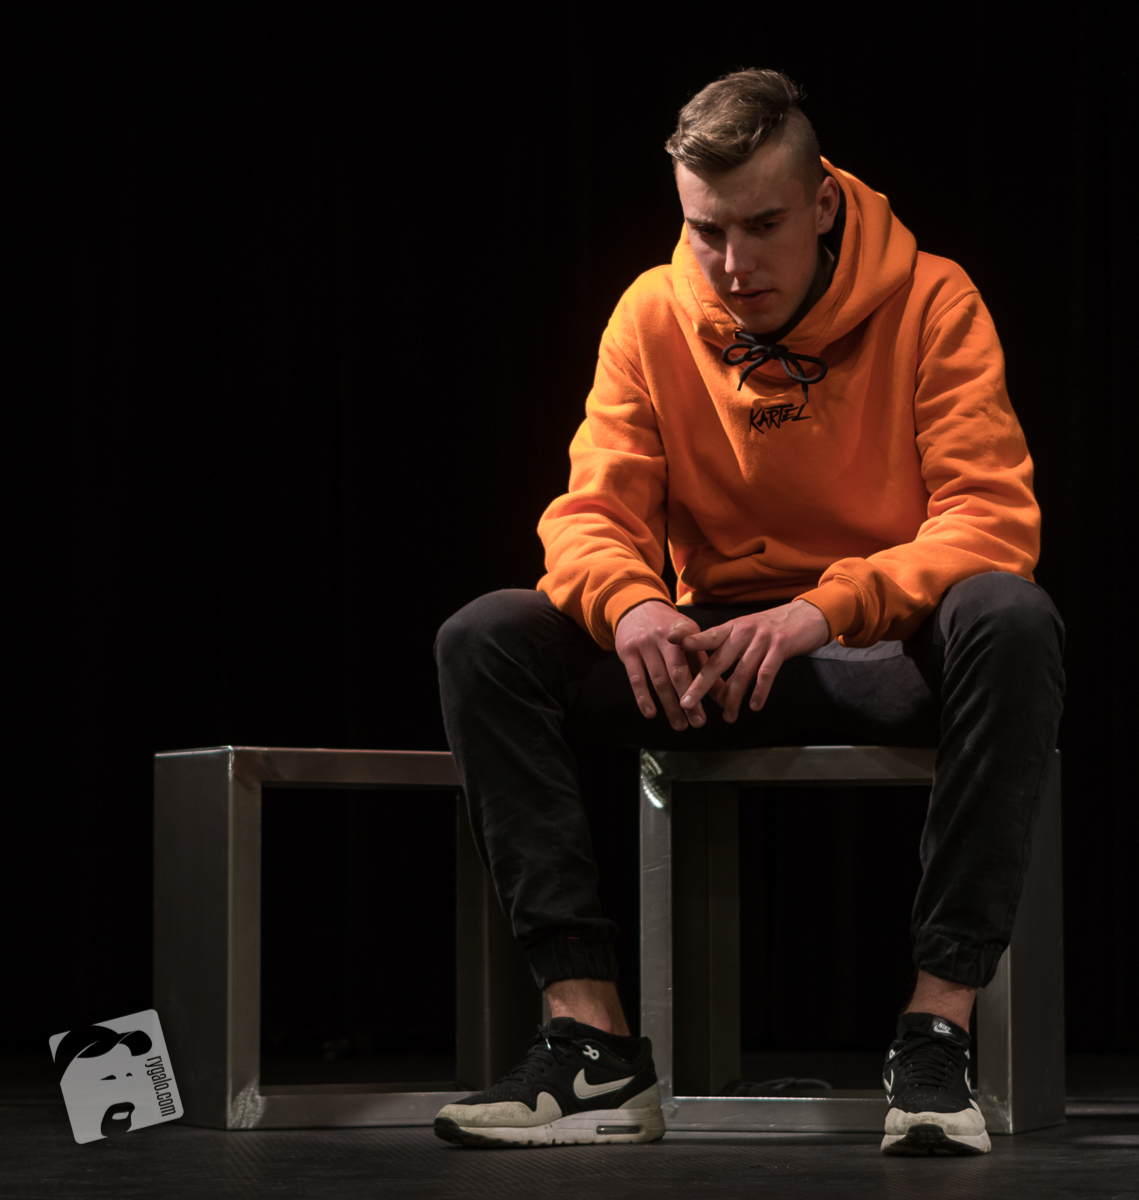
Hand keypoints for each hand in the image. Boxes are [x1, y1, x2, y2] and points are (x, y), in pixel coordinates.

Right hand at [615, 600, 713, 730]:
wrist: (636, 607)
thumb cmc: (668, 628)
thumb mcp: (689, 638)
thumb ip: (704, 663)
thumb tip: (724, 693)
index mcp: (685, 632)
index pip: (697, 658)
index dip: (705, 678)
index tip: (714, 702)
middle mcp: (664, 637)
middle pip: (678, 672)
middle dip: (689, 699)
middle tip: (698, 722)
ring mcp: (644, 644)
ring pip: (658, 679)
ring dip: (669, 705)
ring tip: (680, 725)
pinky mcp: (627, 652)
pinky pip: (636, 679)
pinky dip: (643, 698)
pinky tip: (651, 713)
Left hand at [668, 600, 830, 722]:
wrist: (807, 615)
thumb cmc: (772, 628)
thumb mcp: (746, 631)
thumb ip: (728, 648)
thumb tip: (709, 679)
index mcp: (732, 628)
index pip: (707, 635)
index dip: (689, 640)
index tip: (669, 644)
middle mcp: (743, 632)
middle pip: (717, 661)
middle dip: (700, 685)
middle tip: (687, 703)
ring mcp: (762, 639)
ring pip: (741, 672)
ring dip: (732, 697)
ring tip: (727, 717)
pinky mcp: (781, 647)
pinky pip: (766, 673)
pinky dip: (759, 691)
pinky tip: (754, 706)